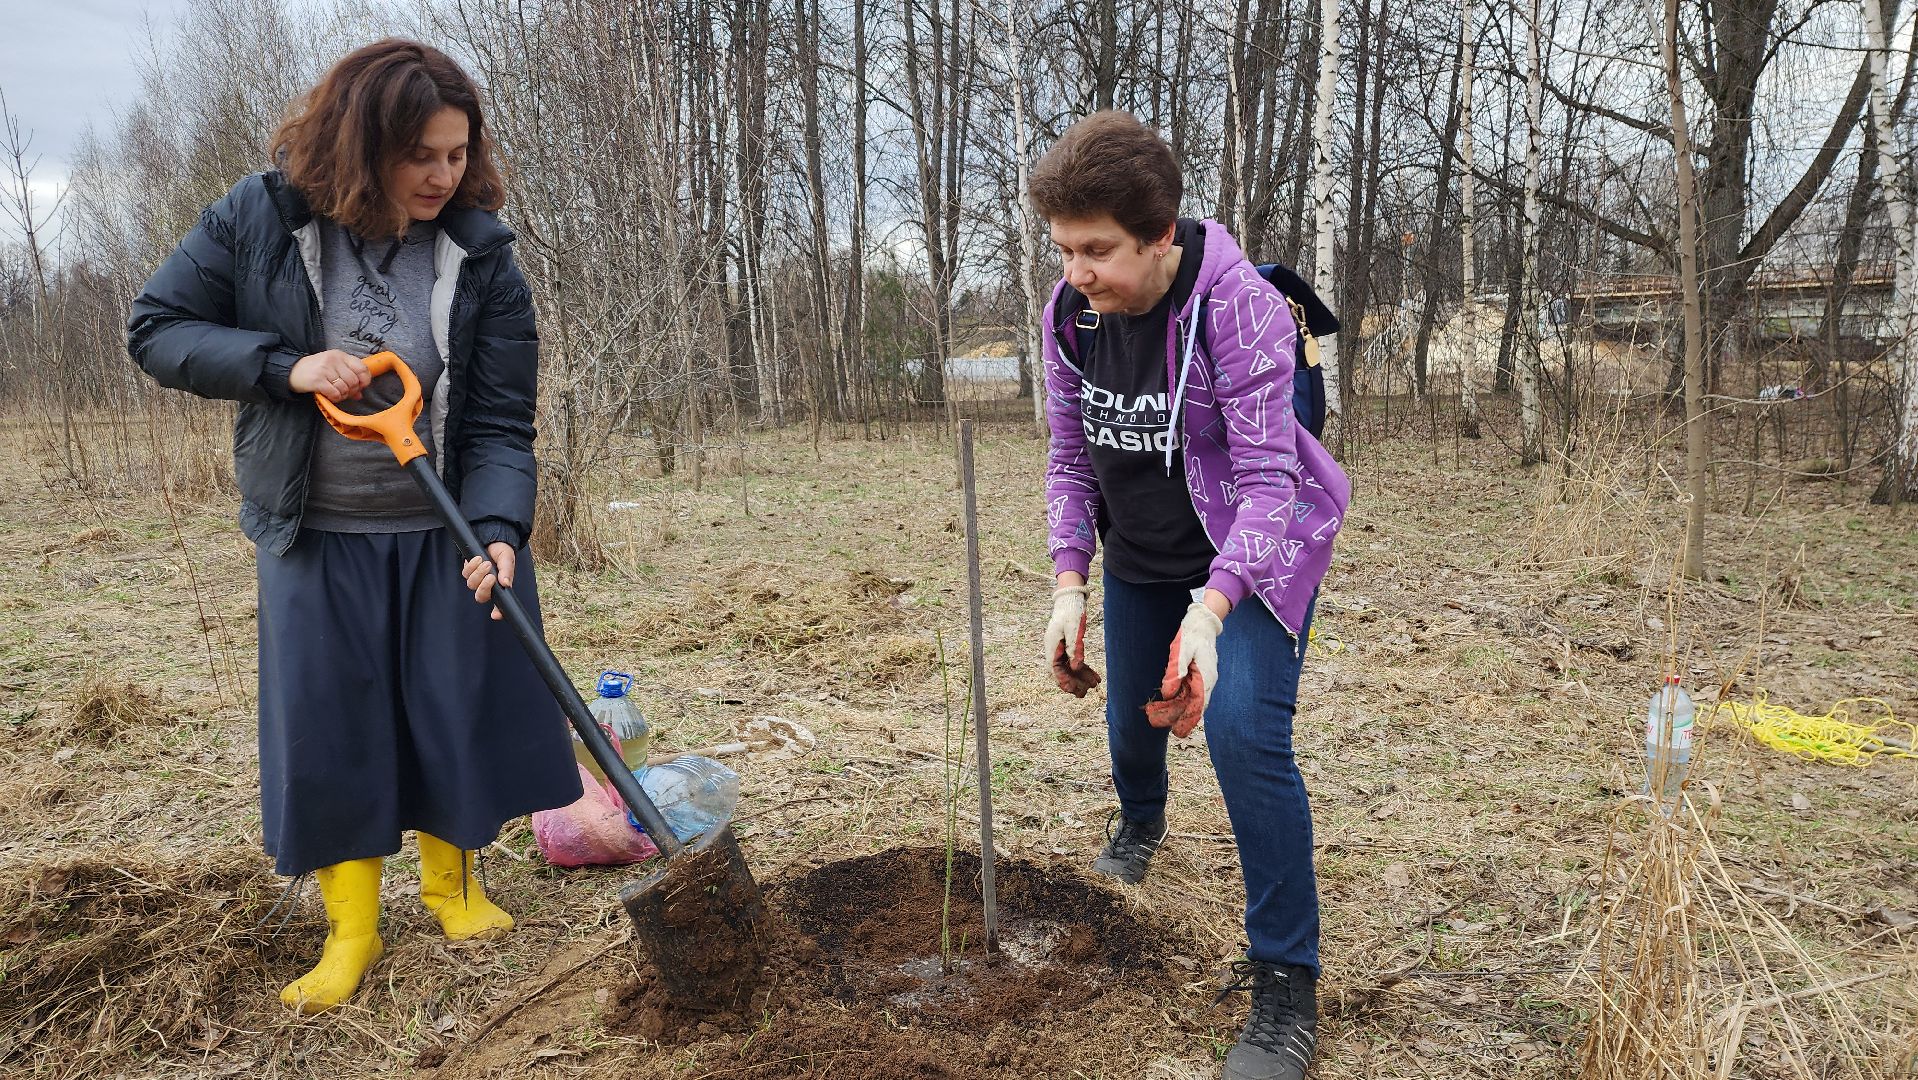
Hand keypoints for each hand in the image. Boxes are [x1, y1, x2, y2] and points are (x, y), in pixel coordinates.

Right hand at [290, 349, 372, 402]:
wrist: (293, 371)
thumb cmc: (316, 370)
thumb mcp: (333, 368)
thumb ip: (348, 378)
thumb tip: (360, 394)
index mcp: (340, 355)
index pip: (362, 367)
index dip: (365, 380)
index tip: (361, 386)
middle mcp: (333, 360)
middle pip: (354, 380)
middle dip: (352, 390)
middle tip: (345, 392)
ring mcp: (325, 369)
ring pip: (345, 388)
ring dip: (343, 395)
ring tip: (337, 394)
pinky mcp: (318, 380)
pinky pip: (335, 393)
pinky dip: (335, 398)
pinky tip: (331, 396)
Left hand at [461, 542, 515, 620]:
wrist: (493, 540)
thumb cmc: (503, 552)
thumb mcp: (508, 560)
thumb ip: (507, 571)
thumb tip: (506, 583)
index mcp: (500, 588)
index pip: (499, 605)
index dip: (497, 612)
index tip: (495, 615)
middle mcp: (488, 587)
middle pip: (481, 596)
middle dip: (484, 587)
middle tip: (491, 576)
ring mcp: (477, 580)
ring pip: (472, 585)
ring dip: (478, 574)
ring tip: (486, 562)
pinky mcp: (468, 572)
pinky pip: (465, 573)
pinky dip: (471, 566)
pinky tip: (478, 558)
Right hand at [1044, 581, 1100, 696]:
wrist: (1070, 600)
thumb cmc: (1071, 612)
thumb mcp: (1074, 630)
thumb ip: (1075, 649)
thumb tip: (1077, 667)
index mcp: (1052, 648)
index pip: (1056, 670)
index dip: (1065, 682)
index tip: (1075, 691)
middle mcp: (1054, 651)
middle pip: (1062, 673)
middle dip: (1074, 683)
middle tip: (1086, 693)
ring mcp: (1060, 650)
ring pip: (1070, 669)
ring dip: (1081, 678)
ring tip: (1094, 685)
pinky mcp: (1067, 648)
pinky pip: (1075, 662)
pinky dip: (1084, 669)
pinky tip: (1095, 676)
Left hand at [1144, 602, 1224, 737]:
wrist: (1202, 623)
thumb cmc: (1192, 634)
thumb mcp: (1181, 650)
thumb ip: (1175, 672)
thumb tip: (1168, 694)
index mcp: (1206, 676)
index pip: (1197, 703)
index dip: (1188, 719)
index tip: (1178, 732)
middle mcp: (1206, 681)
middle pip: (1190, 705)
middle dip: (1174, 716)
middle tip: (1155, 723)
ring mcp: (1201, 679)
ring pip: (1186, 699)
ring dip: (1171, 708)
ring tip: (1153, 715)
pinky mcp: (1195, 676)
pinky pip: (1184, 691)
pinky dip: (1173, 698)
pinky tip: (1161, 703)